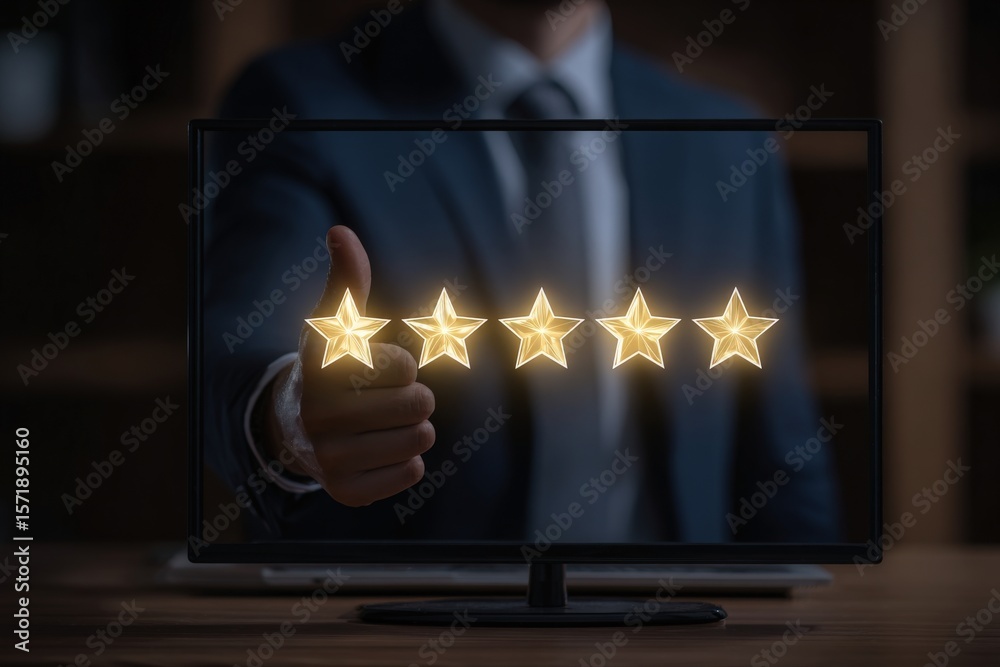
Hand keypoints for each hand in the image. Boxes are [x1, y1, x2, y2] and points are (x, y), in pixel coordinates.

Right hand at [263, 226, 434, 505]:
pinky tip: (379, 452)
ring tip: (385, 425)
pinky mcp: (347, 492)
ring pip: (421, 438)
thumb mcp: (339, 324)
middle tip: (387, 400)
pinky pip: (412, 472)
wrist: (298, 429)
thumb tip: (340, 232)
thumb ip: (348, 279)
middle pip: (420, 403)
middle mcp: (319, 416)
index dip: (401, 364)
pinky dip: (406, 461)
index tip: (373, 368)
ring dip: (413, 429)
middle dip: (414, 398)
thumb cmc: (335, 371)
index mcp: (323, 370)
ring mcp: (330, 459)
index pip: (405, 364)